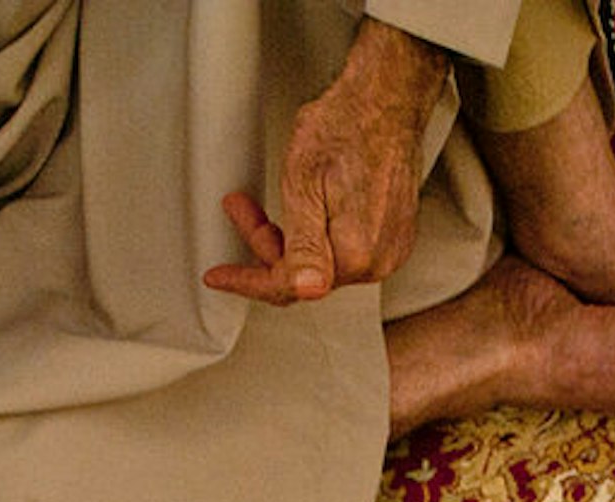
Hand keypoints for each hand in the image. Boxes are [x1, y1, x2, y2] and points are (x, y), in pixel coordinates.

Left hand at [205, 20, 444, 304]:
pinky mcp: (394, 235)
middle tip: (241, 208)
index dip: (248, 281)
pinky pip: (345, 250)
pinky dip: (317, 234)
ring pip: (323, 263)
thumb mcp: (305, 185)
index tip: (220, 275)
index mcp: (357, 254)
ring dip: (291, 239)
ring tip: (267, 203)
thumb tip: (308, 289)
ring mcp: (390, 249)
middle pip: (305, 276)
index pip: (289, 287)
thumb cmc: (344, 128)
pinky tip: (307, 206)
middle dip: (267, 247)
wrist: (384, 99)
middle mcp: (380, 260)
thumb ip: (305, 246)